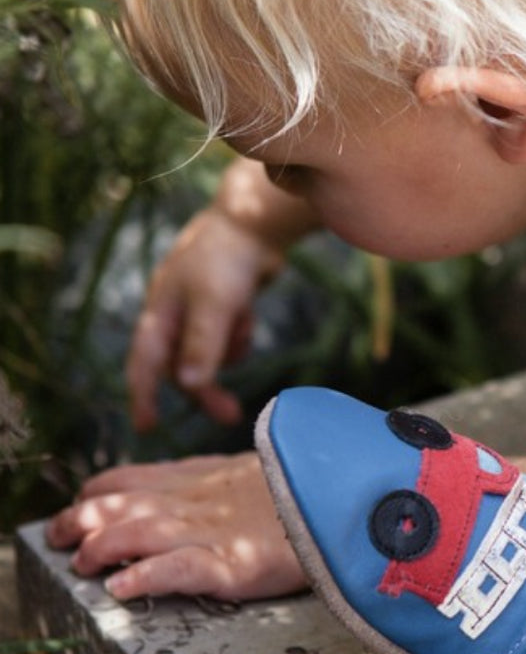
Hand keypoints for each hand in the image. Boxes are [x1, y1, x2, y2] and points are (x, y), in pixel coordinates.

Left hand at [45, 452, 307, 601]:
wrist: (355, 497)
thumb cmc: (314, 490)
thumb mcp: (261, 471)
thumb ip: (225, 477)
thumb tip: (204, 488)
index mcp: (206, 478)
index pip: (133, 478)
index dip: (97, 494)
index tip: (77, 508)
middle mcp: (201, 501)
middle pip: (123, 503)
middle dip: (81, 520)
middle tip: (57, 539)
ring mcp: (217, 531)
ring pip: (140, 532)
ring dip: (101, 547)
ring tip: (79, 564)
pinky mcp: (237, 564)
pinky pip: (181, 568)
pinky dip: (146, 577)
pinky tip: (122, 588)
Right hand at [127, 207, 282, 430]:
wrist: (254, 224)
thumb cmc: (227, 259)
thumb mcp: (214, 305)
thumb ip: (202, 345)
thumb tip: (187, 385)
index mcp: (160, 313)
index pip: (143, 364)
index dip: (142, 397)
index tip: (145, 429)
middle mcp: (173, 314)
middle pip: (181, 368)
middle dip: (204, 390)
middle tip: (230, 416)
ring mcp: (197, 312)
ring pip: (208, 356)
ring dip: (227, 354)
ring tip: (243, 326)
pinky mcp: (221, 309)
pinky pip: (226, 340)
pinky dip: (238, 335)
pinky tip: (247, 314)